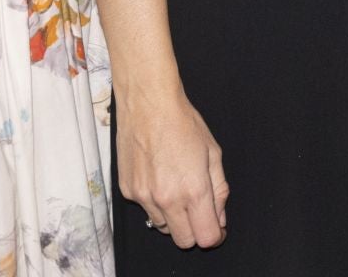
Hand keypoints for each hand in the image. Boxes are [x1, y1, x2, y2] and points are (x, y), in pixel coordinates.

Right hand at [118, 92, 229, 248]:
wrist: (149, 104)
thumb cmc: (184, 123)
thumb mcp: (213, 154)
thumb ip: (219, 190)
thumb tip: (220, 217)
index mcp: (193, 190)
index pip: (206, 237)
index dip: (215, 236)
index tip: (217, 228)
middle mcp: (166, 199)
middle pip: (183, 241)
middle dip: (195, 231)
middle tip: (199, 212)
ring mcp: (144, 197)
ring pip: (163, 227)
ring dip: (174, 217)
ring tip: (177, 187)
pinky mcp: (127, 191)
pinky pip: (145, 209)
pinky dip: (155, 202)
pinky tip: (159, 176)